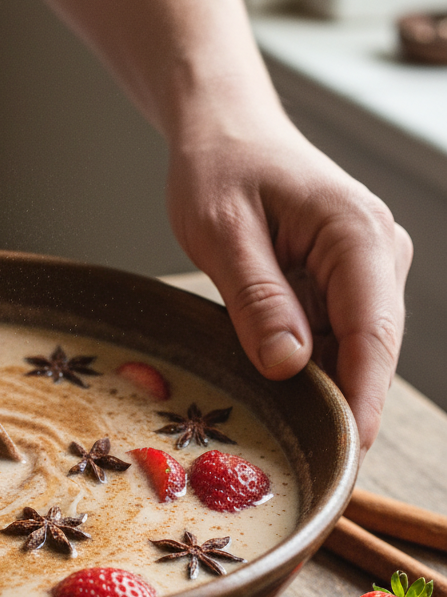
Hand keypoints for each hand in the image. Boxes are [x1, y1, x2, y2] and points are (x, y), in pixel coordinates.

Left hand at [167, 118, 411, 452]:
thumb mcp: (222, 233)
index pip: (372, 331)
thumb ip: (257, 298)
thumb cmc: (219, 171)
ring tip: (287, 436)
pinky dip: (310, 365)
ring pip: (354, 347)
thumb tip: (291, 366)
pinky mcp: (345, 280)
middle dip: (344, 403)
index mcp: (357, 233)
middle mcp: (377, 252)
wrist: (226, 133)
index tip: (348, 451)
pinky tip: (279, 392)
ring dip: (324, 388)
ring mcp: (366, 267)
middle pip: (371, 347)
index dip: (362, 397)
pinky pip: (334, 334)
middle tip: (310, 463)